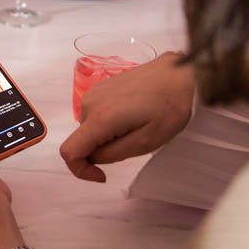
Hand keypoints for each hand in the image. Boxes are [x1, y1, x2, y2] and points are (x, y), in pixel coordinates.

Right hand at [60, 52, 193, 182]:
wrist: (179, 73)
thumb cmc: (169, 106)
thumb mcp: (147, 142)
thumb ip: (113, 154)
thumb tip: (93, 158)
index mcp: (100, 119)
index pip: (69, 151)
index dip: (80, 170)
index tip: (101, 175)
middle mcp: (89, 103)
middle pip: (82, 141)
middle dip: (103, 150)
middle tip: (134, 142)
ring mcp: (93, 92)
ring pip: (90, 129)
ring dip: (107, 136)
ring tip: (137, 126)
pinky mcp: (100, 88)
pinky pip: (95, 115)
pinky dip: (109, 123)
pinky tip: (132, 115)